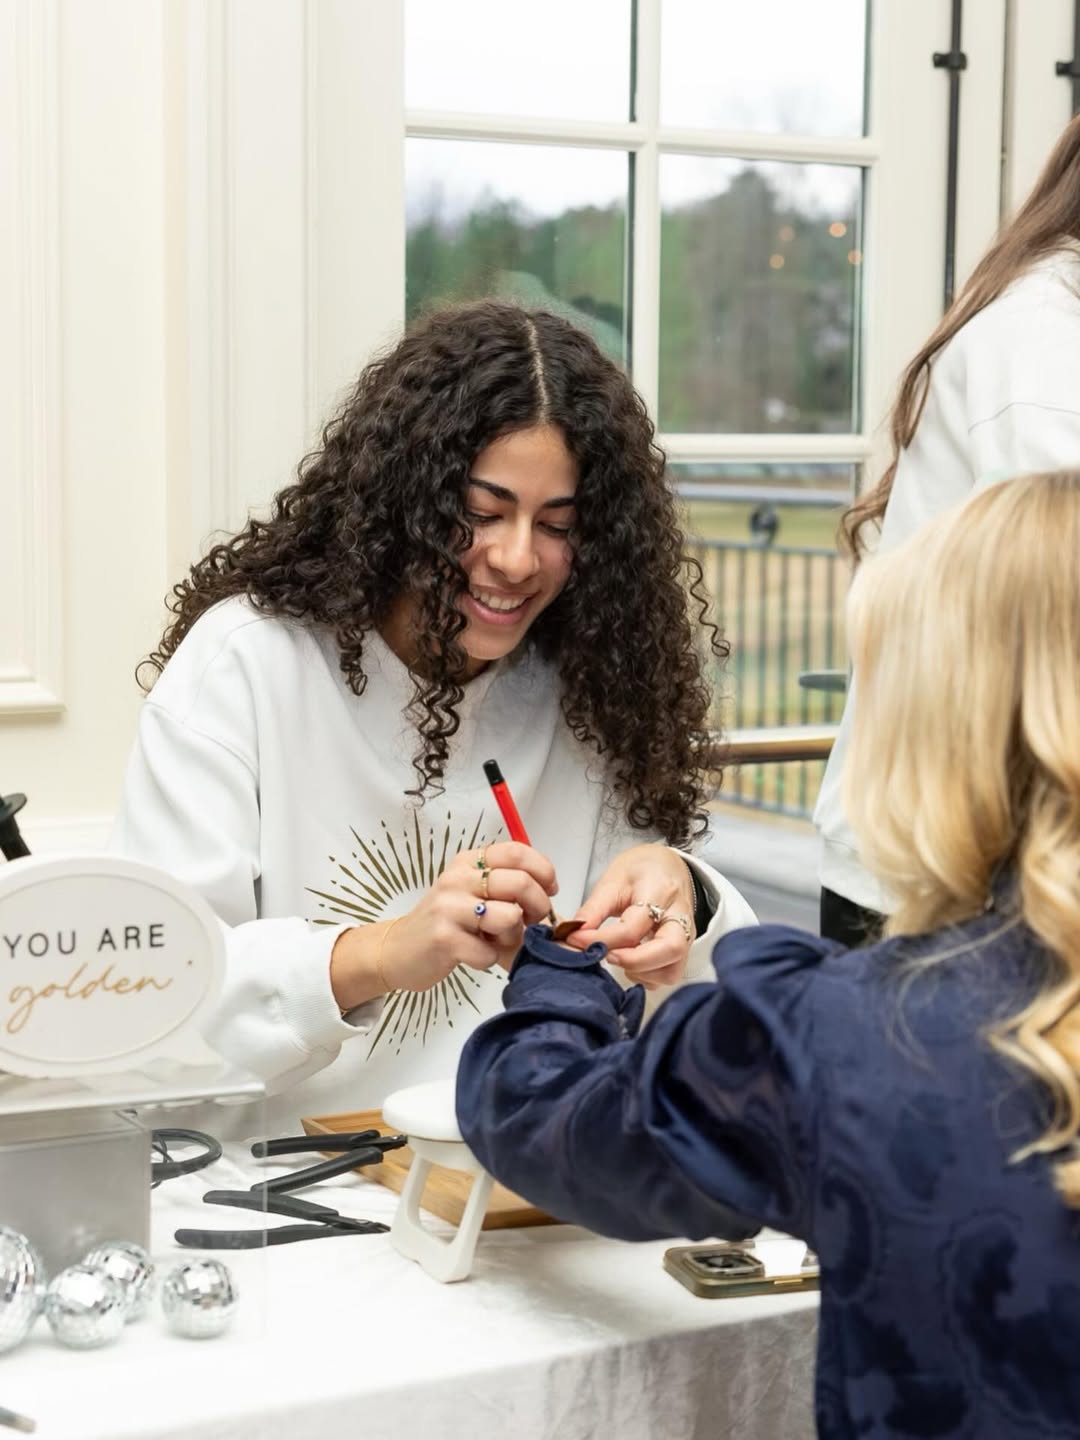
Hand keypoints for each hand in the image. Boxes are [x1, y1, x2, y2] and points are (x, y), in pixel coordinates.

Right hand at [331, 842, 557, 1006]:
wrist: (399, 950)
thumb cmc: (445, 922)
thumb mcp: (472, 892)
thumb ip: (507, 886)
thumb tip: (550, 894)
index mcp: (468, 862)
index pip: (517, 852)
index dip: (544, 871)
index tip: (549, 890)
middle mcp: (457, 878)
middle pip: (520, 882)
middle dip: (538, 907)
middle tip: (530, 922)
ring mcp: (449, 907)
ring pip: (509, 917)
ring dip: (512, 936)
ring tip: (496, 940)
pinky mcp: (444, 938)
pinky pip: (490, 952)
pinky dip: (489, 960)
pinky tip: (474, 955)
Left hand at [566, 844, 694, 989]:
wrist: (666, 865)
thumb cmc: (641, 870)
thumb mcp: (612, 881)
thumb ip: (593, 910)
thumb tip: (572, 935)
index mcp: (660, 892)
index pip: (634, 926)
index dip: (602, 939)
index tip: (575, 940)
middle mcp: (680, 916)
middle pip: (669, 950)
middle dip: (634, 961)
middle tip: (607, 956)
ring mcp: (687, 935)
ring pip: (672, 970)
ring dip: (641, 971)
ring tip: (618, 956)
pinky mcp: (684, 949)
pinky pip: (669, 974)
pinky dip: (647, 976)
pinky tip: (631, 961)